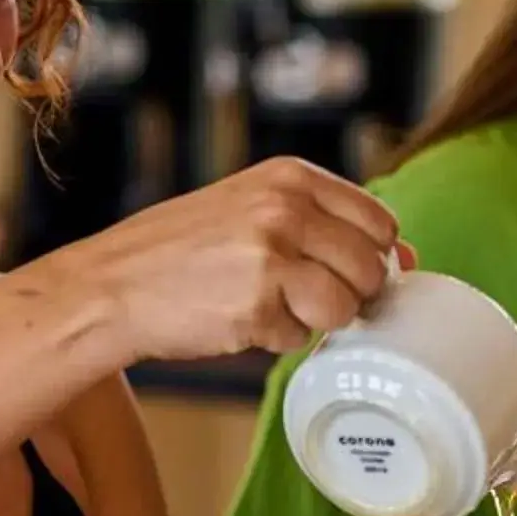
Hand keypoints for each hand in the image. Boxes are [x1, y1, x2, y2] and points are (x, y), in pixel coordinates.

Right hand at [53, 159, 404, 365]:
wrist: (111, 286)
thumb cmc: (182, 252)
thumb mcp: (253, 208)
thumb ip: (323, 223)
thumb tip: (405, 258)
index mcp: (291, 176)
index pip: (379, 222)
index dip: (368, 258)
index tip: (338, 272)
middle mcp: (286, 208)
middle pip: (371, 269)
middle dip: (346, 295)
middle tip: (298, 296)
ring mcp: (272, 255)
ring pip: (345, 307)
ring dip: (314, 320)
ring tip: (266, 305)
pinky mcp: (257, 304)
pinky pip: (301, 336)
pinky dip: (275, 339)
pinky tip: (236, 318)